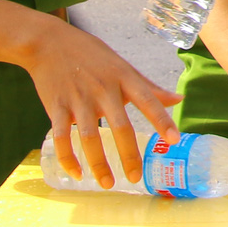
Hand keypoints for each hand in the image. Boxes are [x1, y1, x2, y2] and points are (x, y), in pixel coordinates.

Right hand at [21, 24, 181, 187]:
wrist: (48, 43)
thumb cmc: (92, 56)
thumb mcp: (123, 66)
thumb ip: (149, 87)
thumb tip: (179, 99)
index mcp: (123, 77)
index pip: (148, 100)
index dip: (162, 120)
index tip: (174, 141)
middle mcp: (103, 88)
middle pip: (120, 126)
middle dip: (129, 155)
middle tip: (135, 178)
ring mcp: (78, 98)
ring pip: (89, 136)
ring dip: (98, 163)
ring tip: (107, 183)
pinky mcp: (56, 106)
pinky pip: (61, 137)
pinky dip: (68, 158)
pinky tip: (77, 174)